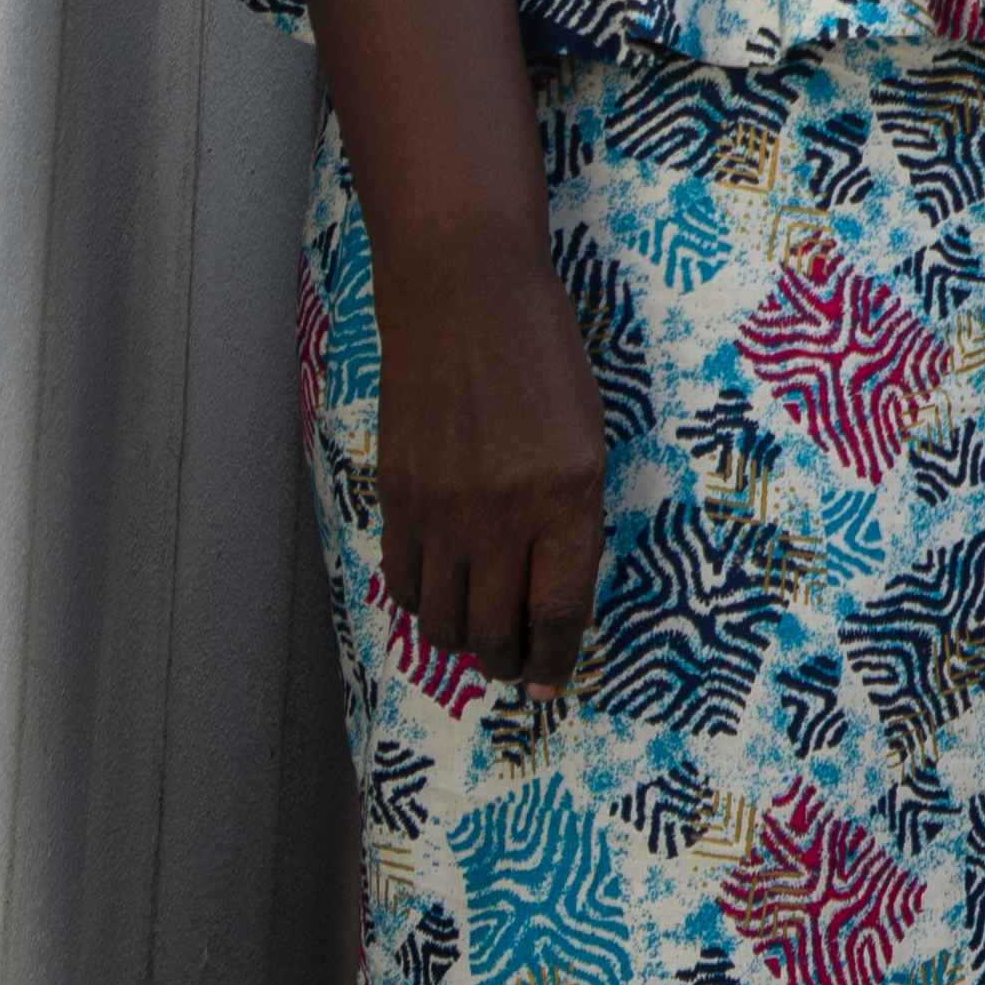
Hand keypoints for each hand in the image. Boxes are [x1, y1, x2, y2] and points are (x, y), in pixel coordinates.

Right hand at [373, 230, 611, 693]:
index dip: (553, 659)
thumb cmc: (545, 356)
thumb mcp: (587, 434)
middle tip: (516, 667)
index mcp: (568, 496)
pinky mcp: (398, 497)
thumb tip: (552, 583)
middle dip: (509, 661)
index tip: (551, 685)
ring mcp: (443, 510)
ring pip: (443, 618)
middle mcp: (503, 514)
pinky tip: (438, 601)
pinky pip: (403, 580)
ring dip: (463, 642)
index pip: (557, 610)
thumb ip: (571, 511)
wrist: (466, 300)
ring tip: (480, 641)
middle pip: (496, 628)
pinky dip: (421, 605)